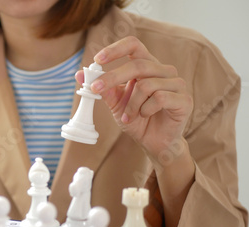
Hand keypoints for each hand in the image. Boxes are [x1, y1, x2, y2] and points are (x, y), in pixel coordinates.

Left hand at [75, 36, 192, 163]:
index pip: (134, 45)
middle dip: (112, 77)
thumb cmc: (137, 119)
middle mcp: (164, 71)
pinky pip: (160, 98)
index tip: (98, 59)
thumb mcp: (116, 104)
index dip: (116, 49)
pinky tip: (144, 117)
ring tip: (128, 116)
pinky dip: (145, 110)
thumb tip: (80, 74)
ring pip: (146, 85)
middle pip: (138, 65)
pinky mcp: (184, 99)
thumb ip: (103, 89)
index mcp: (147, 67)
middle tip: (95, 90)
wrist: (154, 143)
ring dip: (131, 104)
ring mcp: (177, 84)